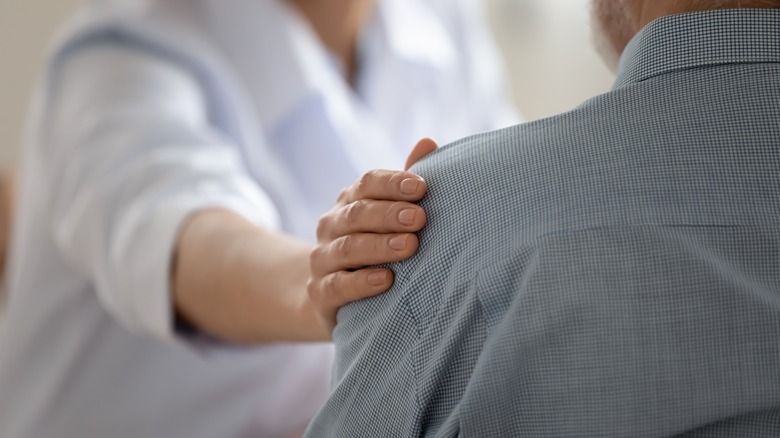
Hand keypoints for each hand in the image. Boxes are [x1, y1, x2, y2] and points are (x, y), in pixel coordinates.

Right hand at [308, 138, 437, 333]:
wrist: (336, 295)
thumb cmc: (375, 246)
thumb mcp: (390, 214)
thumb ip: (406, 183)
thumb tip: (428, 142)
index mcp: (351, 201)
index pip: (368, 183)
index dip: (392, 183)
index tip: (421, 187)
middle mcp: (332, 225)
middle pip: (358, 214)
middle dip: (390, 214)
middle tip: (419, 218)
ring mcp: (323, 259)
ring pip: (347, 248)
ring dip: (379, 246)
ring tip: (409, 246)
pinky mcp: (320, 293)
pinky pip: (337, 286)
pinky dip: (360, 283)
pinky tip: (385, 281)